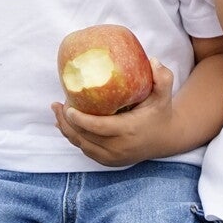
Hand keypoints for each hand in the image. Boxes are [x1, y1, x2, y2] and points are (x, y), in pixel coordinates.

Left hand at [52, 59, 177, 166]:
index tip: (67, 106)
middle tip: (59, 104)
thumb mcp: (164, 94)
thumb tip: (152, 60)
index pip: (98, 127)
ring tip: (57, 112)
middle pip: (85, 137)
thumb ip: (162, 77)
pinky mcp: (110, 162)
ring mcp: (114, 157)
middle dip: (67, 121)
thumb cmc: (161, 112)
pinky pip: (86, 151)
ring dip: (67, 130)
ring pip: (82, 145)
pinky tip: (64, 125)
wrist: (166, 139)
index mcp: (129, 130)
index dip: (80, 119)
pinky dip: (74, 138)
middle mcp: (120, 147)